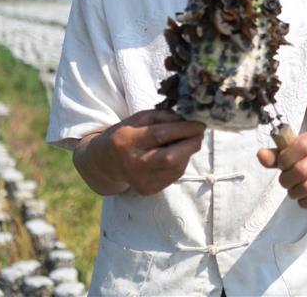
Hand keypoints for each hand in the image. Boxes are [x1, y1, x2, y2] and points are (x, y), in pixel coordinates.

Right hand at [86, 109, 205, 195]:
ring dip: (187, 153)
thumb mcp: (141, 118)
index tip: (200, 124)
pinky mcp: (147, 190)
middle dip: (191, 144)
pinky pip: (173, 176)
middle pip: (170, 158)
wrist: (106, 160)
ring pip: (176, 168)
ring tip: (186, 142)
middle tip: (200, 133)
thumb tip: (190, 120)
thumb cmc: (128, 134)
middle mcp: (132, 163)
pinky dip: (181, 163)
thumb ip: (164, 116)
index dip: (185, 129)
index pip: (161, 135)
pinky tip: (177, 154)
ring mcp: (140, 180)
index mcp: (128, 141)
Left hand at [257, 129, 306, 208]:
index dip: (285, 159)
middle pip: (301, 171)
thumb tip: (260, 154)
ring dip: (294, 193)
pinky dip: (305, 202)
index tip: (283, 165)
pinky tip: (305, 197)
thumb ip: (276, 155)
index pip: (300, 146)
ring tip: (295, 189)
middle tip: (286, 181)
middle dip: (287, 180)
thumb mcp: (295, 151)